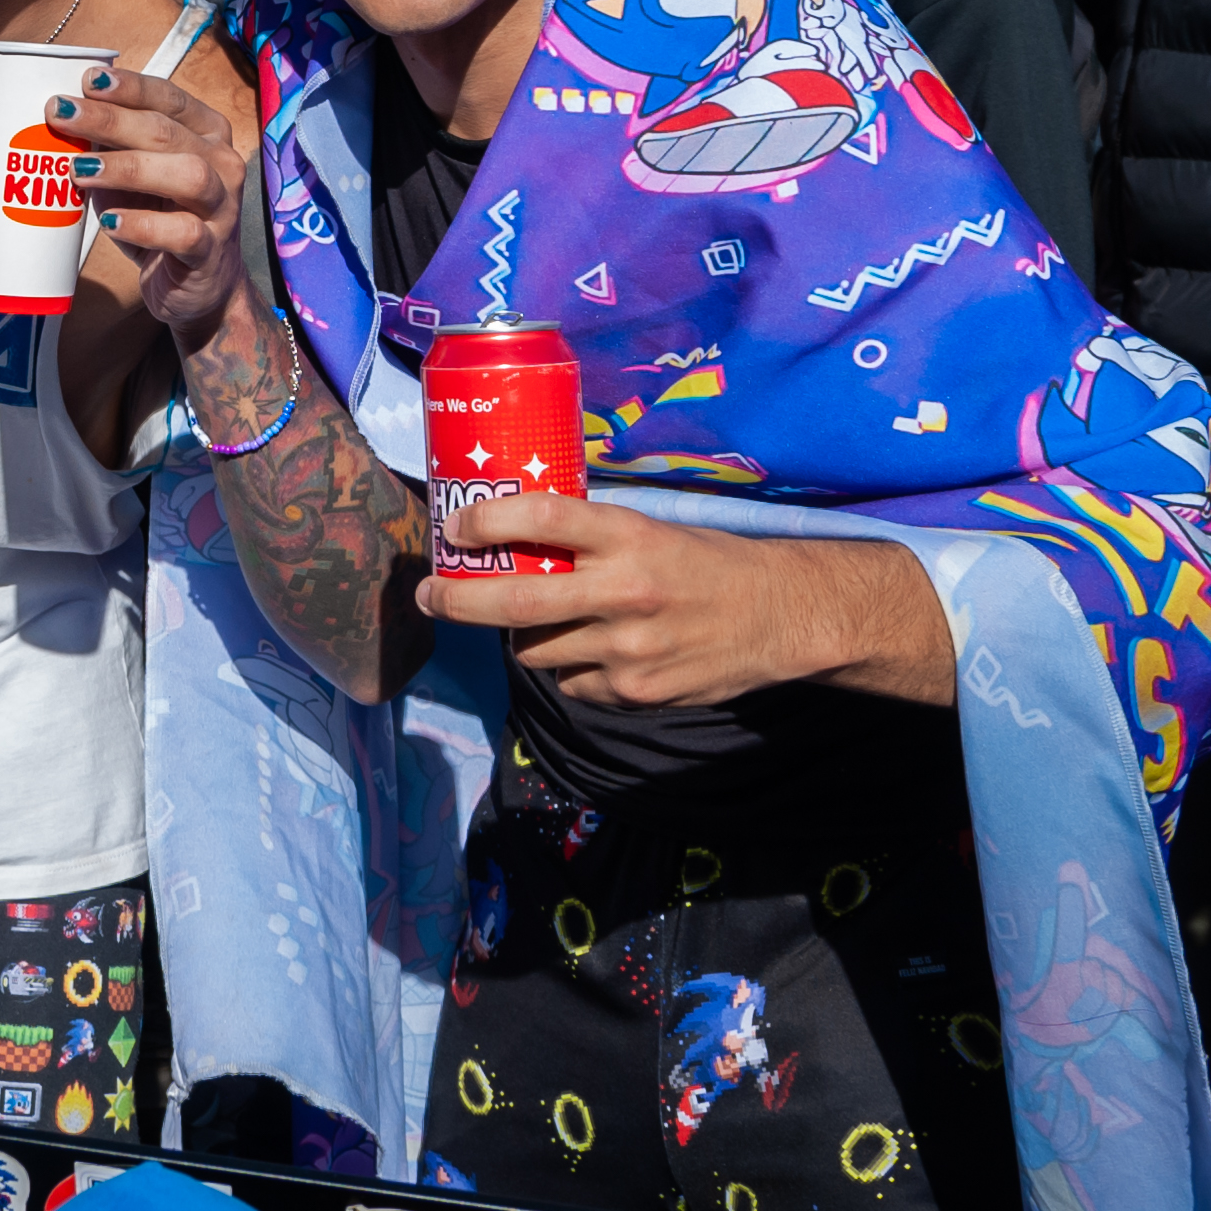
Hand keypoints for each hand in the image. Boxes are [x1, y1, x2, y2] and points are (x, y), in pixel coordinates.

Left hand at [52, 63, 245, 339]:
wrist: (201, 288)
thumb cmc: (161, 219)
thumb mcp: (135, 178)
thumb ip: (111, 149)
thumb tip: (62, 118)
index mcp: (207, 133)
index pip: (170, 98)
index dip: (129, 87)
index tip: (87, 80)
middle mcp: (222, 163)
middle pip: (167, 132)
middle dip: (109, 120)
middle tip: (61, 114)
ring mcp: (222, 208)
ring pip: (186, 175)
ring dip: (128, 167)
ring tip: (79, 170)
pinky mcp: (211, 252)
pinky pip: (183, 233)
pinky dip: (143, 225)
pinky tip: (109, 223)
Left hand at [417, 492, 956, 708]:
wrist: (781, 618)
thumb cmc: (709, 563)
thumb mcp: (653, 529)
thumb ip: (591, 538)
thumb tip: (512, 535)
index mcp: (631, 536)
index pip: (544, 518)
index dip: (489, 520)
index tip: (455, 526)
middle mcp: (625, 592)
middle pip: (516, 601)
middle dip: (458, 600)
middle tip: (429, 594)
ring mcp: (628, 650)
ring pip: (535, 650)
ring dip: (523, 635)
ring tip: (540, 617)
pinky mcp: (635, 693)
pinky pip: (571, 682)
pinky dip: (568, 667)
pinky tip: (594, 649)